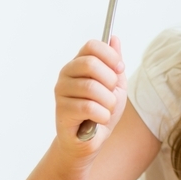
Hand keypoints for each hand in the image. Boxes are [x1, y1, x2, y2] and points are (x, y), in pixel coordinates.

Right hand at [54, 36, 127, 157]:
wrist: (89, 141)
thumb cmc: (102, 111)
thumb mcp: (115, 85)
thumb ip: (114, 62)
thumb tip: (114, 38)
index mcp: (79, 64)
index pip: (92, 46)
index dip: (110, 56)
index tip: (119, 69)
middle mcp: (66, 74)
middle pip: (91, 64)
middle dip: (110, 81)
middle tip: (110, 94)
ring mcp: (61, 92)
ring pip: (92, 88)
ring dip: (108, 102)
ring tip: (105, 110)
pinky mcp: (61, 110)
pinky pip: (89, 107)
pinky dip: (102, 115)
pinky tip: (98, 120)